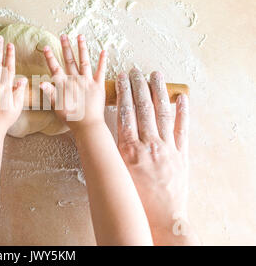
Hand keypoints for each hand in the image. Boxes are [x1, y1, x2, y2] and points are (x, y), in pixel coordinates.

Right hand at [39, 34, 106, 132]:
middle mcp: (75, 80)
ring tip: (80, 36)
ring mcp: (87, 82)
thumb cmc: (71, 118)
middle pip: (69, 60)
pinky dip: (102, 61)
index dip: (50, 58)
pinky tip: (103, 51)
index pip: (55, 68)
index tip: (46, 47)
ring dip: (82, 48)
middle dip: (65, 47)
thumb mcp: (57, 107)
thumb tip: (42, 82)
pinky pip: (101, 71)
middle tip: (63, 36)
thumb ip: (50, 93)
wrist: (88, 125)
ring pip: (84, 61)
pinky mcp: (98, 86)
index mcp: (64, 85)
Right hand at [116, 68, 197, 244]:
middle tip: (136, 70)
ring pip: (161, 113)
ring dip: (158, 91)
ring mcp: (167, 147)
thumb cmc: (136, 198)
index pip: (125, 112)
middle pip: (142, 107)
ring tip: (155, 75)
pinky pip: (182, 128)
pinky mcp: (181, 153)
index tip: (121, 77)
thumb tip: (103, 135)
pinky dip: (182, 111)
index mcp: (128, 148)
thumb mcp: (118, 172)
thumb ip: (114, 151)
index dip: (123, 92)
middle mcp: (148, 143)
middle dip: (138, 86)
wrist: (161, 217)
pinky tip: (180, 97)